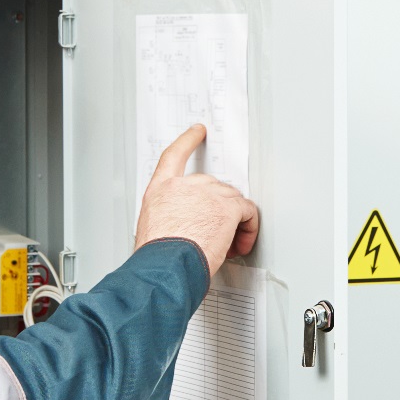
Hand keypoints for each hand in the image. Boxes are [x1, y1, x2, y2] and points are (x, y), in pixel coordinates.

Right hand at [134, 125, 260, 275]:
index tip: (198, 132)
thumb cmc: (157, 257)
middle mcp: (183, 186)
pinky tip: (242, 242)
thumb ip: (168, 216)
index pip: (174, 156)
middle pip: (213, 185)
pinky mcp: (227, 208)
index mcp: (160, 190)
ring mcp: (207, 194)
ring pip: (232, 199)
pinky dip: (249, 228)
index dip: (188, 141)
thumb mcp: (150, 228)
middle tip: (217, 235)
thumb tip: (178, 228)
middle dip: (219, 208)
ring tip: (228, 246)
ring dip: (234, 221)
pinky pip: (248, 212)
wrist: (165, 267)